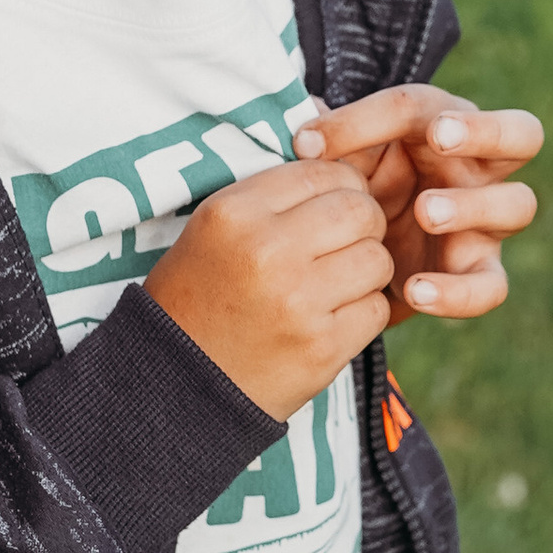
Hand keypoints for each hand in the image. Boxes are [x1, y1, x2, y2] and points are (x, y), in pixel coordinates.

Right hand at [142, 157, 395, 421]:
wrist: (175, 386)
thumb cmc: (199, 299)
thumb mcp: (215, 231)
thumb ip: (273, 197)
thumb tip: (347, 167)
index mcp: (235, 213)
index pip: (320, 173)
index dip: (339, 186)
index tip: (333, 207)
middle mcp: (267, 251)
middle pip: (360, 211)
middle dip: (364, 225)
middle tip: (346, 244)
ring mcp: (298, 301)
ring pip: (377, 259)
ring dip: (366, 271)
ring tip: (335, 284)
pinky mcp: (322, 347)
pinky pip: (376, 309)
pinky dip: (362, 313)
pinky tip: (331, 319)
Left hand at [288, 85, 543, 323]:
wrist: (355, 260)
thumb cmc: (353, 193)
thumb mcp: (335, 167)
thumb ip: (324, 146)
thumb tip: (302, 130)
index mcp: (442, 125)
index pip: (417, 106)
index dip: (364, 119)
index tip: (308, 144)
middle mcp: (479, 168)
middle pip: (522, 133)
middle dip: (485, 130)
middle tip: (440, 136)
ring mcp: (487, 220)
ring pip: (518, 204)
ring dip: (472, 204)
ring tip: (424, 212)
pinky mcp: (480, 272)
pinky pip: (492, 285)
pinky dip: (459, 291)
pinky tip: (416, 289)